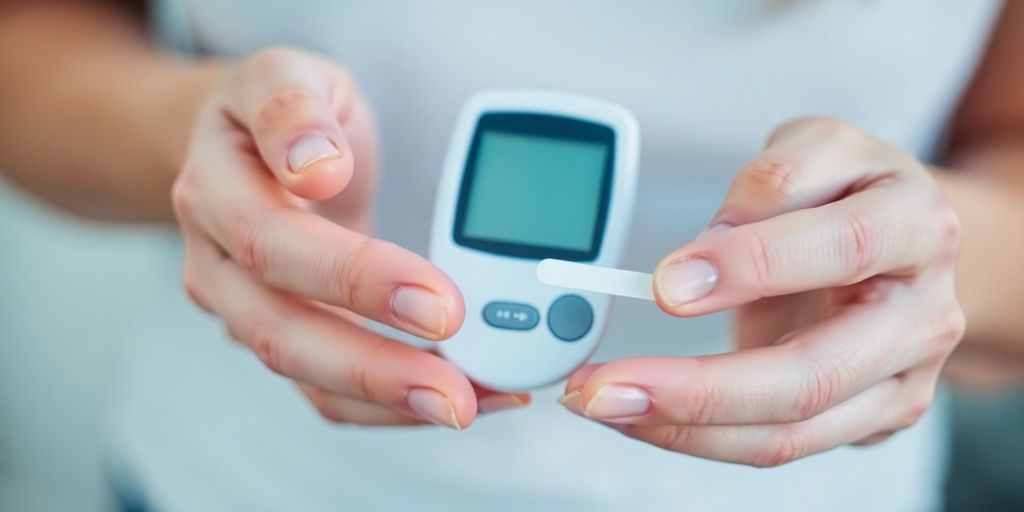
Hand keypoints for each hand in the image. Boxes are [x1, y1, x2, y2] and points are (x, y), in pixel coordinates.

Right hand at [172, 48, 526, 428]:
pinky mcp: (284, 340)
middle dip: (376, 369)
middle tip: (456, 390)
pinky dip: (392, 408)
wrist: (240, 148)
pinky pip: (329, 393)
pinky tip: (460, 396)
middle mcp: (218, 264)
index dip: (356, 277)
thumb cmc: (278, 112)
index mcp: (214, 190)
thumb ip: (293, 109)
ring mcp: (245, 311)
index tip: (439, 300)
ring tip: (469, 405)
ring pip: (307, 377)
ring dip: (390, 402)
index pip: (275, 243)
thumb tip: (317, 166)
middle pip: (283, 332)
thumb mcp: (285, 75)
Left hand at [560, 118, 963, 465]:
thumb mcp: (814, 149)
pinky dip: (699, 437)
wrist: (907, 241)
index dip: (752, 266)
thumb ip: (768, 186)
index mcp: (915, 225)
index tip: (667, 285)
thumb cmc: (849, 192)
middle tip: (606, 386)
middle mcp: (922, 314)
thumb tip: (705, 255)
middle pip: (813, 375)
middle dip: (698, 390)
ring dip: (683, 427)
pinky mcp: (873, 419)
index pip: (842, 247)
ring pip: (791, 430)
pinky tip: (643, 415)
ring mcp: (903, 380)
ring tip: (605, 403)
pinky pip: (779, 443)